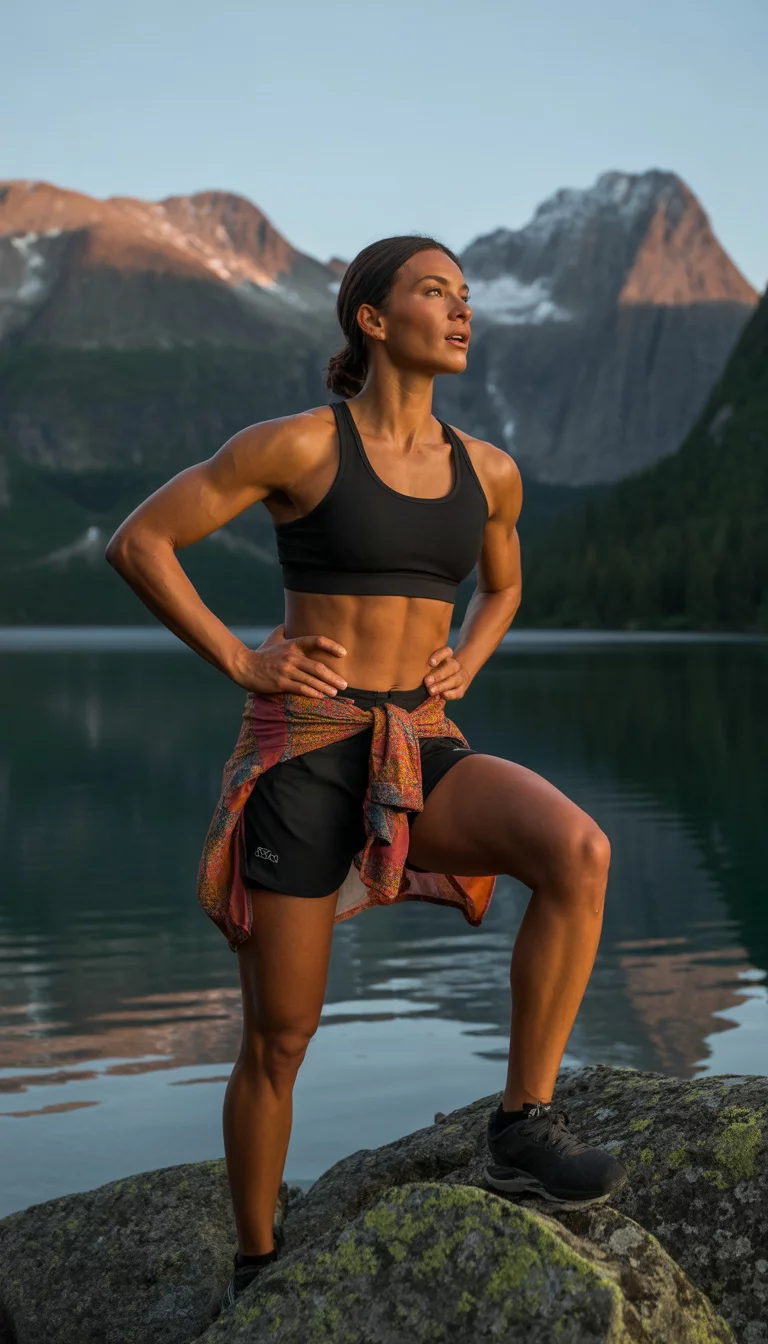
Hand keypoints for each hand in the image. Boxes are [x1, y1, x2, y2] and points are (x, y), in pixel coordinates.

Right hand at [231, 624, 348, 697]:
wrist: (244, 666)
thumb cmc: (261, 653)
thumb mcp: (273, 638)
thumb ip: (284, 631)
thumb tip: (289, 622)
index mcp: (292, 644)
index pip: (316, 641)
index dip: (331, 646)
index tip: (343, 653)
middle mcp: (291, 656)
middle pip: (318, 666)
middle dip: (333, 677)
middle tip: (344, 684)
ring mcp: (286, 670)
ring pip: (312, 679)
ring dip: (326, 687)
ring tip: (336, 692)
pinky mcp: (281, 683)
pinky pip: (301, 689)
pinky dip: (313, 693)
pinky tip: (321, 697)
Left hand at [423, 646, 470, 700]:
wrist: (454, 678)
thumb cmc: (433, 672)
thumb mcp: (429, 666)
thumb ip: (424, 667)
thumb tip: (413, 673)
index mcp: (447, 657)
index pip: (447, 651)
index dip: (439, 656)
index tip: (431, 662)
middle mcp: (454, 666)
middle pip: (451, 666)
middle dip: (439, 675)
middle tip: (427, 681)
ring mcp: (460, 677)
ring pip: (455, 679)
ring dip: (442, 686)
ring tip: (431, 691)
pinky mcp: (461, 689)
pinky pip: (458, 692)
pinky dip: (450, 694)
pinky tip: (442, 695)